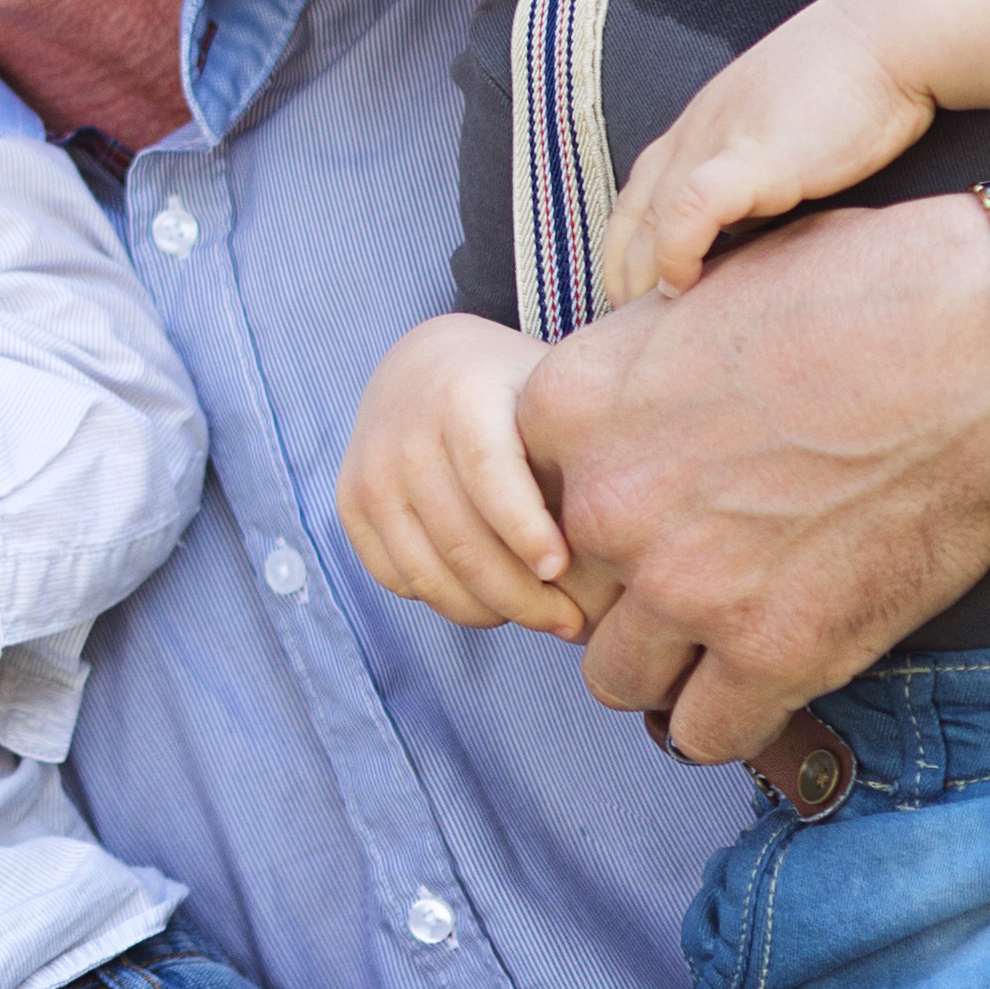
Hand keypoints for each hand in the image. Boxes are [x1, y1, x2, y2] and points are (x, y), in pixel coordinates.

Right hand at [337, 316, 599, 636]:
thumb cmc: (514, 389)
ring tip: (539, 616)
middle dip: (524, 598)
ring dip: (489, 610)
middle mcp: (404, 434)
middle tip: (571, 623)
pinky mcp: (349, 504)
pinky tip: (489, 595)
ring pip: (429, 575)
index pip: (491, 475)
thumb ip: (582, 447)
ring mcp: (369, 472)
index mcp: (461, 396)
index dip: (527, 531)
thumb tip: (640, 532)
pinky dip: (446, 599)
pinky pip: (399, 580)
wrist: (424, 365)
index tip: (563, 572)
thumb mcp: (550, 394)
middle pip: (463, 542)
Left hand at [517, 193, 989, 763]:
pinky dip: (731, 718)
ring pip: (616, 678)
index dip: (579, 514)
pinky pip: (704, 733)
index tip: (637, 512)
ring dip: (665, 665)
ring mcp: (686, 585)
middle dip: (622, 592)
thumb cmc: (858, 292)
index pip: (522, 503)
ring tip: (722, 637)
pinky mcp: (774, 651)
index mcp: (572, 406)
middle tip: (694, 573)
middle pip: (567, 594)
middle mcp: (607, 503)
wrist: (985, 343)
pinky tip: (764, 683)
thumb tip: (611, 417)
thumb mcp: (697, 298)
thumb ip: (628, 372)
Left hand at [601, 0, 933, 303]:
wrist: (895, 34)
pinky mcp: (750, 157)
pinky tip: (681, 287)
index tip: (632, 290)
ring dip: (638, 273)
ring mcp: (717, 142)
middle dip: (621, 270)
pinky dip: (675, 252)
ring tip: (643, 323)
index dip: (628, 244)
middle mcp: (696, 131)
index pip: (639, 191)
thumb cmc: (860, 80)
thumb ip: (763, 171)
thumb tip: (756, 224)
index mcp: (702, 123)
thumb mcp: (790, 128)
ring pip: (648, 216)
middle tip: (625, 322)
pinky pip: (688, 212)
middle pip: (630, 211)